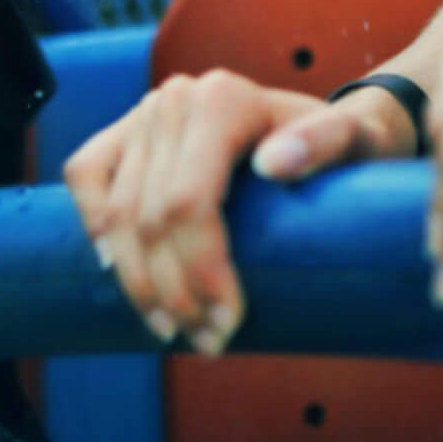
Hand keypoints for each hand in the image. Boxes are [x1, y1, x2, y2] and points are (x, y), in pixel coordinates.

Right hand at [62, 70, 417, 355]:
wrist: (318, 128)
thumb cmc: (343, 144)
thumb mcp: (354, 140)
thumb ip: (327, 141)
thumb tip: (275, 163)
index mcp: (223, 100)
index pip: (189, 202)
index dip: (200, 272)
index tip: (228, 324)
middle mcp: (177, 100)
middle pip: (152, 218)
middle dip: (175, 293)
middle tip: (208, 341)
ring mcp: (144, 114)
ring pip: (117, 215)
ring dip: (139, 284)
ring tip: (174, 329)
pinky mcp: (122, 131)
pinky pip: (87, 178)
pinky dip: (95, 229)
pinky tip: (116, 272)